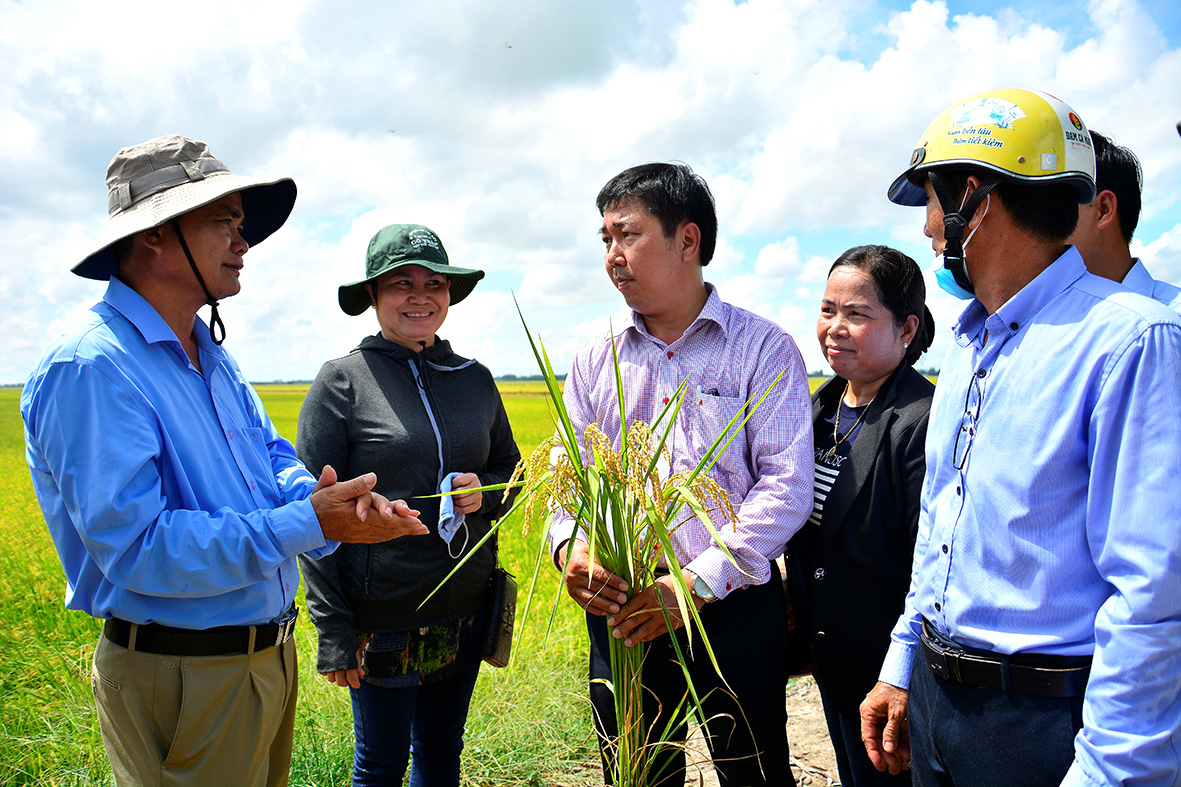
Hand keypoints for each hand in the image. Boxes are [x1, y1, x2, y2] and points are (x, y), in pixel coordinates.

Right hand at [312, 465, 426, 542]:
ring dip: (401, 532)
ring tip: (418, 531)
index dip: (401, 519)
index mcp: (357, 515)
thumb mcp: (334, 489)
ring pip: (384, 534)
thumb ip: (355, 485)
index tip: (416, 518)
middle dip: (407, 528)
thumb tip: (372, 477)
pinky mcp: (356, 536)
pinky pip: (376, 538)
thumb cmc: (320, 503)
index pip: (384, 518)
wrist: (307, 523)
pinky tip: (399, 534)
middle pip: (388, 528)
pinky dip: (389, 536)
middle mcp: (360, 527)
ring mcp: (358, 534)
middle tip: (423, 528)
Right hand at [322, 643, 364, 688]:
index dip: (355, 684)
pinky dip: (328, 673)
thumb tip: (362, 675)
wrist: (333, 630)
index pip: (352, 680)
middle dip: (346, 682)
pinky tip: (332, 667)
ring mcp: (328, 666)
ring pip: (332, 680)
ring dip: (337, 678)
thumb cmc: (347, 639)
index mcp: (348, 664)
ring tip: (340, 671)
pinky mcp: (321, 663)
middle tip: (349, 678)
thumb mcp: (355, 650)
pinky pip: (324, 674)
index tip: (357, 685)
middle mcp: (337, 667)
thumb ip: (358, 664)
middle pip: (341, 683)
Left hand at [450, 472, 483, 514]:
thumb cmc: (462, 484)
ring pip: (462, 502)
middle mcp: (477, 487)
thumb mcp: (458, 479)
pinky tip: (455, 505)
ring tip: (453, 499)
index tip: (451, 487)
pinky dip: (457, 509)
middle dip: (452, 495)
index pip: (459, 481)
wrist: (472, 489)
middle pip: (460, 494)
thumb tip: (447, 493)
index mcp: (472, 477)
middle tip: (450, 495)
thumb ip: (453, 483)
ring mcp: (478, 497)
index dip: (452, 485)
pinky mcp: (477, 505)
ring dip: (454, 502)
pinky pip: (464, 510)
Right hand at [558, 540, 628, 616]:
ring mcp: (571, 587)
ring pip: (589, 598)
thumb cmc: (586, 552)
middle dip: (611, 594)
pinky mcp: (571, 594)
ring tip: (617, 609)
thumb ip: (604, 561)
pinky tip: (606, 612)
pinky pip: (584, 604)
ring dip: (604, 605)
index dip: (613, 581)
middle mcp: (574, 576)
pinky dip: (595, 610)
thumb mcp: (593, 551)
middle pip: (596, 587)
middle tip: (624, 600)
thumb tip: (625, 571)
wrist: (567, 555)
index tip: (625, 586)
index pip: (600, 574)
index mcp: (581, 563)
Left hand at [607, 570, 703, 645]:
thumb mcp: (655, 585)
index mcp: (649, 594)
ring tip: (626, 642)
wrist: (693, 588)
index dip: (619, 615)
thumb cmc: (672, 583)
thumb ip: (643, 595)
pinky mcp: (671, 624)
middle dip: (624, 627)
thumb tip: (629, 603)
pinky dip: (648, 637)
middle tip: (615, 633)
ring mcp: (663, 616)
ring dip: (635, 636)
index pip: (630, 606)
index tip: (611, 621)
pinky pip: (657, 632)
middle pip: (636, 619)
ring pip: (646, 629)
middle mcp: (655, 606)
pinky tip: (641, 640)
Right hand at [860, 681, 910, 773]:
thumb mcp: (896, 712)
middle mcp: (872, 714)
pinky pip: (892, 729)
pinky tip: (905, 748)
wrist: (904, 673)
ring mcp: (880, 714)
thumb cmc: (897, 688)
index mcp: (868, 712)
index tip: (879, 764)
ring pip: (885, 735)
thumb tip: (888, 748)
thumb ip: (891, 731)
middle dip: (886, 752)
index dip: (874, 752)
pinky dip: (899, 738)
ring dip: (894, 747)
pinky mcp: (889, 713)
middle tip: (893, 766)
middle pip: (876, 738)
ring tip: (903, 758)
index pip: (868, 736)